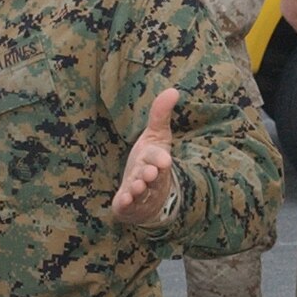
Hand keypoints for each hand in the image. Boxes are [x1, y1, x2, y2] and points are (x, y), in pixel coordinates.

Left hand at [113, 88, 178, 224]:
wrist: (146, 193)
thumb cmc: (150, 161)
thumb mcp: (154, 136)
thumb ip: (160, 115)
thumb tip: (173, 90)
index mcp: (156, 161)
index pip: (158, 158)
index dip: (160, 159)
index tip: (163, 160)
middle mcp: (151, 179)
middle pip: (153, 177)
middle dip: (151, 175)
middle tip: (149, 172)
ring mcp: (141, 194)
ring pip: (142, 192)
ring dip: (139, 189)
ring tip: (136, 186)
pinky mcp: (129, 205)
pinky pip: (129, 206)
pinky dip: (126, 204)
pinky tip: (122, 200)